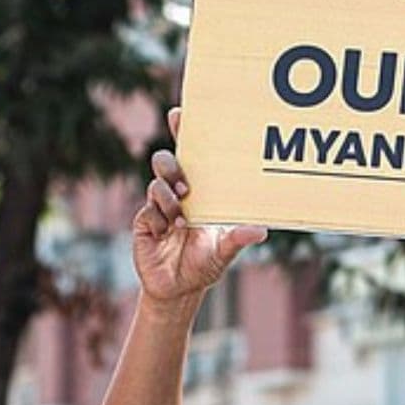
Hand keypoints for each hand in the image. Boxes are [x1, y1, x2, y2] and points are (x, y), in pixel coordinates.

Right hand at [134, 107, 266, 302]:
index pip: (190, 157)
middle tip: (185, 183)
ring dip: (168, 197)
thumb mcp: (224, 252)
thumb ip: (238, 239)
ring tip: (181, 218)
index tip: (179, 114)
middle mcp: (177, 194)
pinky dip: (159, 219)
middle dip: (172, 165)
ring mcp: (158, 207)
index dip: (183, 133)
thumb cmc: (204, 265)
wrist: (178, 290)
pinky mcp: (144, 223)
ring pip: (156, 185)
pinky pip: (148, 210)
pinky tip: (168, 233)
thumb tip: (260, 231)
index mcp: (199, 193)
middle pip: (167, 163)